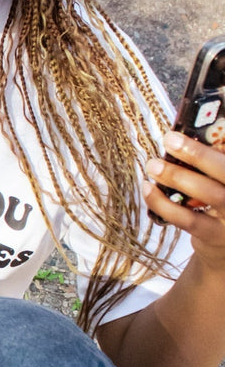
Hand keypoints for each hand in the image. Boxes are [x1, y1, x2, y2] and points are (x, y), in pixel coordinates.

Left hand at [144, 129, 224, 268]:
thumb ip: (209, 161)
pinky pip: (186, 219)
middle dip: (198, 154)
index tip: (204, 118)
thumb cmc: (218, 203)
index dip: (223, 138)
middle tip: (170, 139)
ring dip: (177, 177)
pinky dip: (164, 203)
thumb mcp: (219, 180)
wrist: (224, 247)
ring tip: (153, 164)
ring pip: (209, 194)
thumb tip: (181, 135)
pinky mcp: (213, 235)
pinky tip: (148, 188)